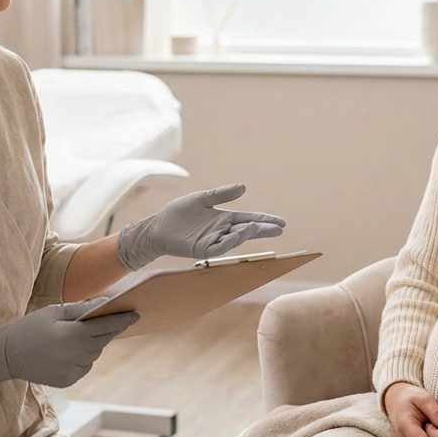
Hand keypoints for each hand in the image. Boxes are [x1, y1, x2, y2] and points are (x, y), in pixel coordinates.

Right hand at [0, 298, 137, 387]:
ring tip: (75, 336)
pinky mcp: (68, 381)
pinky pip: (84, 365)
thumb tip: (105, 304)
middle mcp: (74, 356)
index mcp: (71, 336)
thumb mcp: (54, 312)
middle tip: (113, 319)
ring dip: (92, 344)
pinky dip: (82, 357)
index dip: (122, 320)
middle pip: (102, 341)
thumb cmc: (30, 327)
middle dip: (107, 330)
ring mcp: (71, 371)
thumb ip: (81, 309)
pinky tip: (66, 351)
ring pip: (94, 354)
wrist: (6, 355)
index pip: (105, 326)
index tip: (136, 314)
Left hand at [115, 184, 285, 270]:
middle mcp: (221, 231)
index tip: (280, 222)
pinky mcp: (203, 249)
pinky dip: (230, 241)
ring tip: (257, 226)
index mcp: (223, 219)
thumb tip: (243, 187)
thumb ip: (221, 194)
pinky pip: (220, 247)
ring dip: (247, 233)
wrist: (158, 226)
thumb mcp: (202, 198)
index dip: (263, 220)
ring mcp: (213, 241)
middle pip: (247, 230)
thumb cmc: (178, 213)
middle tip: (279, 228)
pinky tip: (238, 233)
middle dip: (263, 229)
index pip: (248, 219)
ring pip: (235, 238)